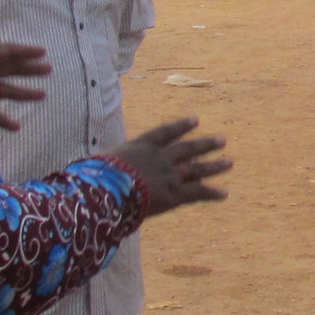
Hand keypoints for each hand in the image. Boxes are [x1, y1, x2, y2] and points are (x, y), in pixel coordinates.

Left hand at [0, 43, 48, 131]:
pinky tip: (17, 127)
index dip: (22, 52)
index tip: (42, 52)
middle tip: (48, 70)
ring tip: (42, 95)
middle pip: (6, 69)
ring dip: (21, 93)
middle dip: (27, 69)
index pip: (2, 51)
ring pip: (2, 90)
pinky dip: (2, 119)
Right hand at [109, 117, 229, 216]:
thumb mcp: (98, 164)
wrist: (111, 189)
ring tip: (229, 162)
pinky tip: (224, 193)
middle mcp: (160, 157)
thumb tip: (85, 168)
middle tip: (222, 140)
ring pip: (197, 169)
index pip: (165, 133)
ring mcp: (170, 175)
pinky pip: (196, 193)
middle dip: (205, 144)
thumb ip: (103, 165)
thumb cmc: (97, 177)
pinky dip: (211, 193)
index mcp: (142, 146)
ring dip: (214, 165)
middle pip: (187, 149)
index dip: (181, 126)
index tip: (195, 120)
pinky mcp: (175, 194)